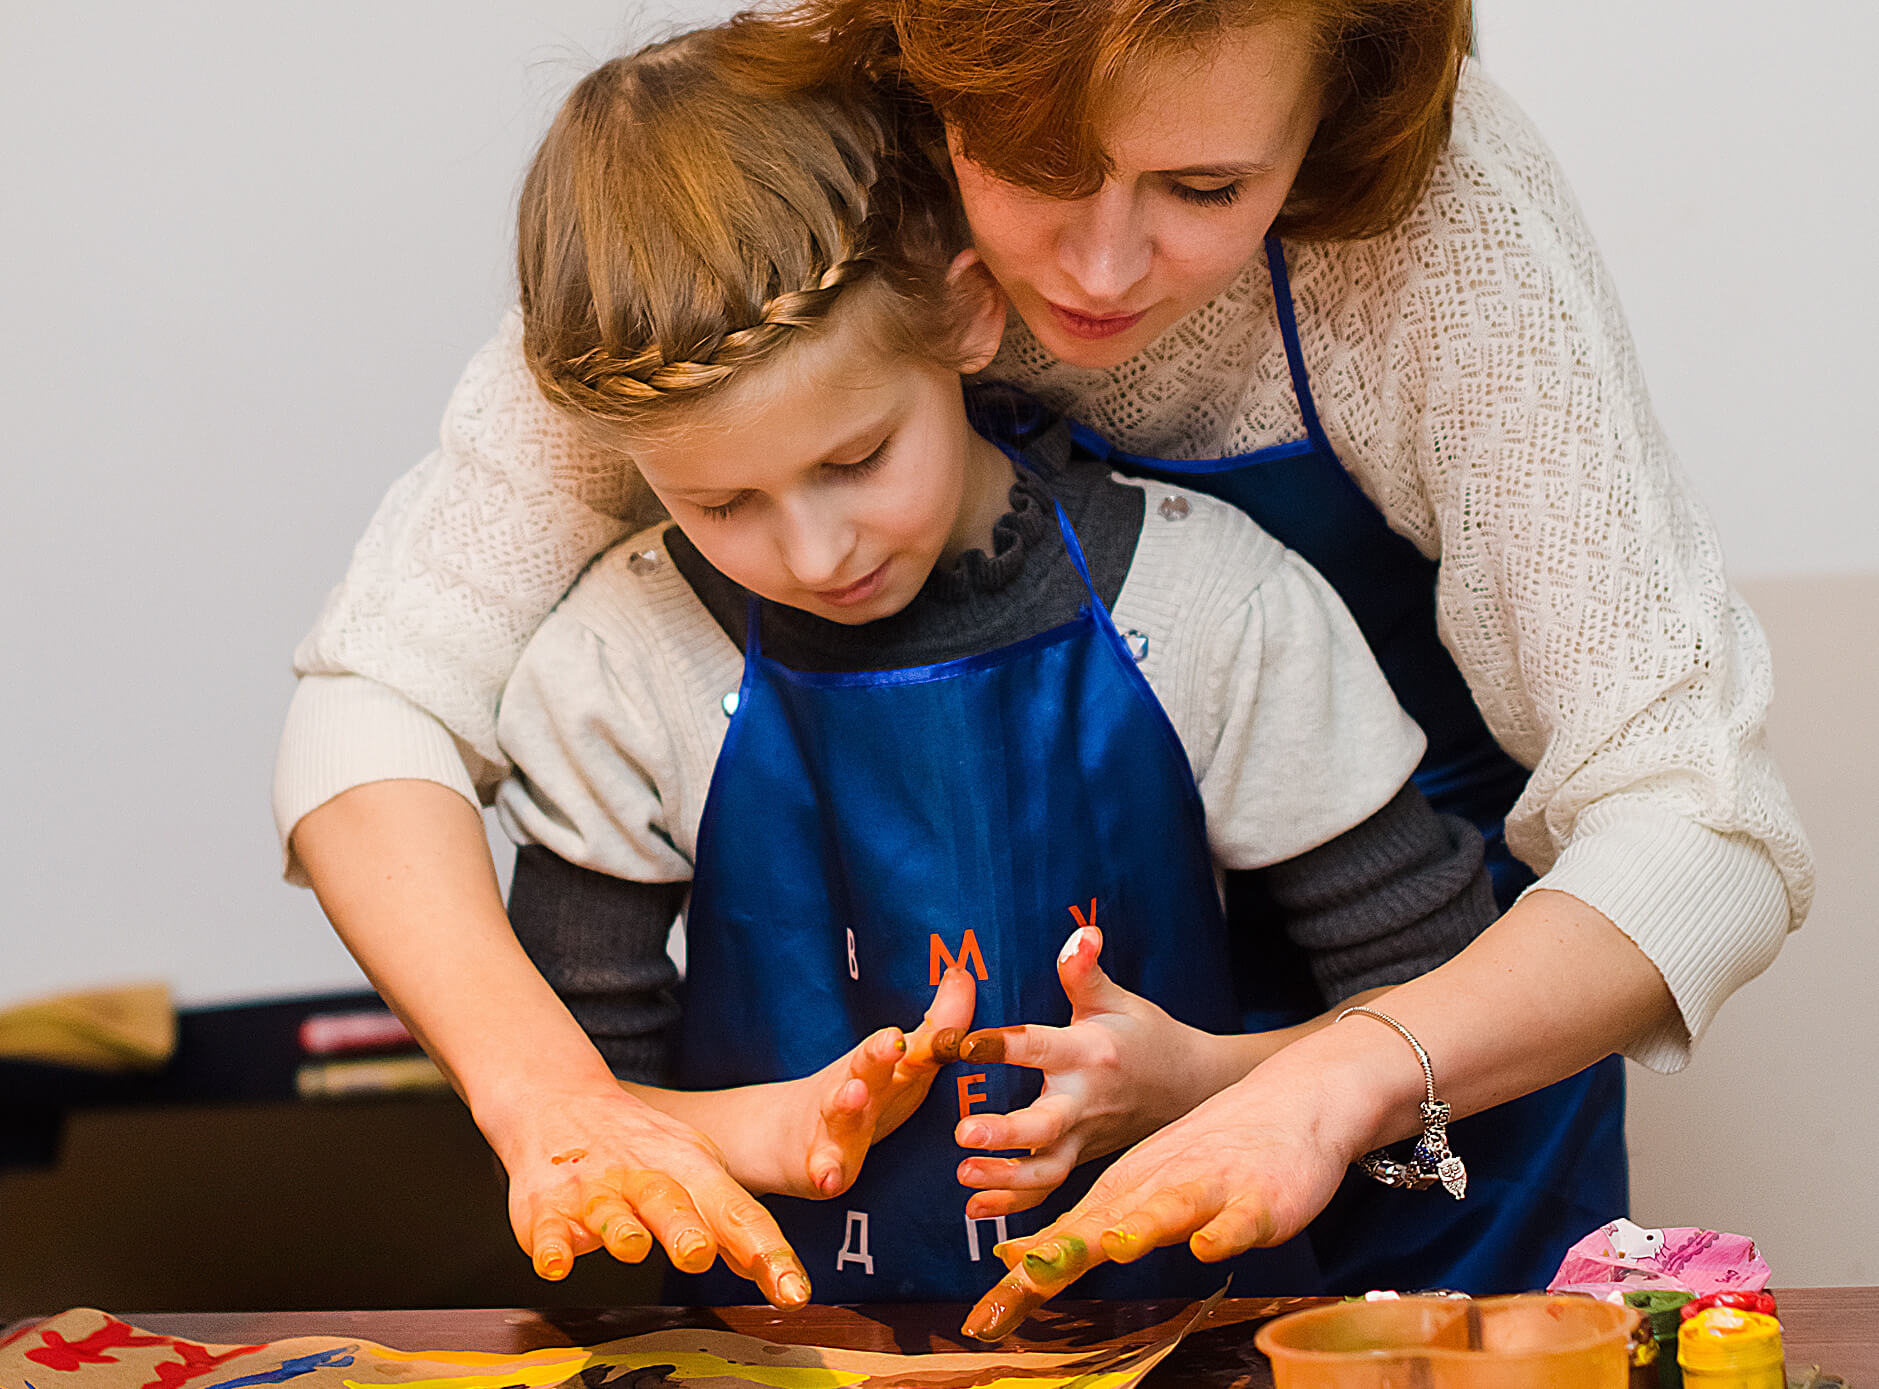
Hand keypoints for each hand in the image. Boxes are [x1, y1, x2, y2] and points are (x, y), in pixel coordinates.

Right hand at [483, 1080, 813, 1308]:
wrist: (563, 1102)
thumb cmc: (643, 1148)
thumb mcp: (696, 1169)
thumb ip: (729, 1221)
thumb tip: (775, 1270)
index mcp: (693, 1170)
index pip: (737, 1212)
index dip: (768, 1252)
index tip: (792, 1291)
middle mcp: (645, 1177)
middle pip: (671, 1204)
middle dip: (687, 1231)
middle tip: (700, 1255)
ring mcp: (595, 1191)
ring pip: (611, 1213)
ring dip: (623, 1231)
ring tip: (633, 1249)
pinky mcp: (547, 1207)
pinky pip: (549, 1230)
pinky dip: (552, 1247)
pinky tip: (556, 1264)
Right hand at [730, 962, 977, 1198]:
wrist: (788, 1132)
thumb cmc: (864, 1091)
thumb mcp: (903, 1060)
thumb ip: (939, 1024)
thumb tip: (963, 972)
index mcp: (887, 1064)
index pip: (915, 1041)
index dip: (939, 1025)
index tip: (955, 990)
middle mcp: (859, 1086)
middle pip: (868, 1064)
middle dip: (879, 1051)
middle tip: (891, 1040)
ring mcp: (836, 1122)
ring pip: (840, 1110)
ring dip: (846, 1101)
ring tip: (852, 1093)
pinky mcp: (821, 1161)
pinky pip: (823, 1167)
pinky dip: (824, 1170)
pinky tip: (828, 1177)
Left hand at [953, 926, 1242, 1217]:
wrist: (1190, 1086)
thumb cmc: (1146, 1035)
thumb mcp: (1118, 999)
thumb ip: (1085, 972)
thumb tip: (1080, 932)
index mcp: (1088, 1054)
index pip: (1040, 1047)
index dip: (1001, 1045)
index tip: (961, 1044)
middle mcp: (1084, 1101)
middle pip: (1045, 1125)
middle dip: (1005, 1134)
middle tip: (963, 1133)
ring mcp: (1084, 1138)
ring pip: (1047, 1170)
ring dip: (1004, 1180)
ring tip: (964, 1177)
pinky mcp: (1081, 1161)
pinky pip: (1048, 1191)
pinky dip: (1013, 1205)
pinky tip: (973, 1210)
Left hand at [958, 1042, 1372, 1339]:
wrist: (1285, 1105)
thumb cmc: (1199, 1159)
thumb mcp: (1133, 1192)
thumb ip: (1080, 1232)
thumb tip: (1014, 1263)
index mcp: (1117, 1193)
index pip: (1060, 1241)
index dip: (1023, 1282)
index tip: (984, 1319)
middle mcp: (1151, 1190)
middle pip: (1099, 1228)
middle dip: (1061, 1258)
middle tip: (1020, 1280)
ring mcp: (1205, 1188)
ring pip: (1168, 1210)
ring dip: (1140, 1228)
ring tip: (1113, 1246)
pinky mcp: (1256, 1197)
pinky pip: (1237, 1219)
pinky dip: (1221, 1232)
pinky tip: (1205, 1246)